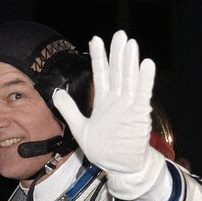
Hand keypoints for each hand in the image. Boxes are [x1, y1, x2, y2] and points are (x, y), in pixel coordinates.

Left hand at [51, 31, 164, 200]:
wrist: (119, 166)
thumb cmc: (103, 148)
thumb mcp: (80, 128)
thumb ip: (69, 109)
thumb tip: (56, 93)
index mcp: (104, 101)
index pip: (101, 74)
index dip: (98, 57)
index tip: (95, 39)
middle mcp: (117, 100)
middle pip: (117, 71)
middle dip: (117, 53)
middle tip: (119, 34)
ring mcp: (129, 106)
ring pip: (129, 79)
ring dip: (130, 61)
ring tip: (130, 43)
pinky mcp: (138, 114)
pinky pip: (142, 94)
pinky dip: (145, 79)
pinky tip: (146, 64)